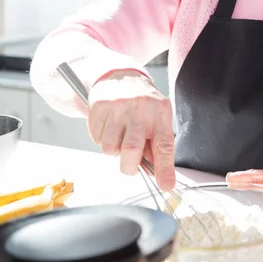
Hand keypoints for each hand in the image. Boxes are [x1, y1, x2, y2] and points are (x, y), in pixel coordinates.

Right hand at [88, 70, 175, 189]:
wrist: (120, 75)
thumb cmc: (143, 103)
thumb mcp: (157, 117)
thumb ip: (156, 144)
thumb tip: (156, 173)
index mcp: (159, 113)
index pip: (164, 145)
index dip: (165, 168)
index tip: (166, 185)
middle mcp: (140, 109)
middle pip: (131, 150)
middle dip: (129, 167)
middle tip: (130, 164)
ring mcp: (118, 107)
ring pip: (110, 148)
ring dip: (114, 150)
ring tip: (119, 136)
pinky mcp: (99, 107)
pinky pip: (96, 139)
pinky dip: (102, 139)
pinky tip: (110, 125)